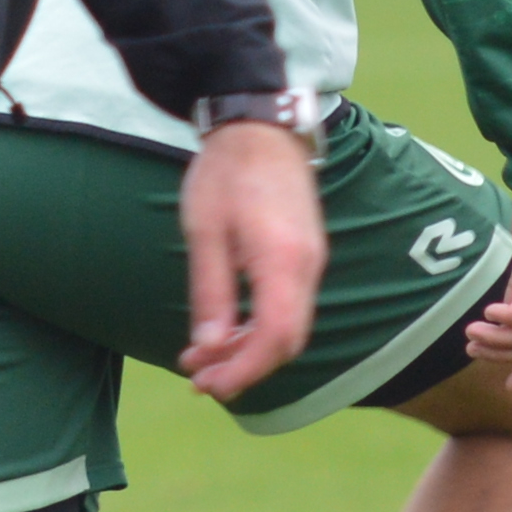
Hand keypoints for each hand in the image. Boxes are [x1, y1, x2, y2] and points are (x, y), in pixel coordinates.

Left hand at [174, 117, 329, 400]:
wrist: (260, 126)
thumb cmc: (226, 172)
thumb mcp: (204, 232)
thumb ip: (210, 293)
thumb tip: (209, 348)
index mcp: (282, 259)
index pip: (275, 336)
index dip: (244, 370)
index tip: (207, 384)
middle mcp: (308, 265)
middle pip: (287, 340)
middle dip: (244, 367)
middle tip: (199, 379)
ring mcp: (312, 261)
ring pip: (289, 327)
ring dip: (250, 351)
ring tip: (203, 359)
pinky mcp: (306, 256)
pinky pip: (289, 307)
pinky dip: (260, 328)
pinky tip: (227, 332)